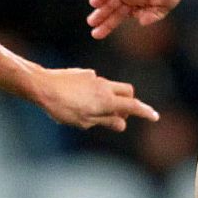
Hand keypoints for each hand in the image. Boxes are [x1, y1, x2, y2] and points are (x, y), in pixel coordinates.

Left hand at [37, 69, 158, 130]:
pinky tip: (77, 101)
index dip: (145, 112)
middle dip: (130, 103)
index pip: (133, 106)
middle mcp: (105, 86)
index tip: (154, 116)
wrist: (43, 86)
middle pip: (128, 92)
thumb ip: (105, 121)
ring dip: (111, 98)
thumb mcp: (84, 121)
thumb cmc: (62, 108)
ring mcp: (94, 78)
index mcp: (107, 100)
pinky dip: (95, 93)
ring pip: (112, 87)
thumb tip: (122, 124)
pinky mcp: (84, 74)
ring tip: (93, 111)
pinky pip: (96, 83)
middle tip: (119, 116)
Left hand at [86, 0, 189, 39]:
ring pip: (109, 3)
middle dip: (106, 24)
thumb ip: (154, 15)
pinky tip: (94, 4)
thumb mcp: (167, 3)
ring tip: (91, 23)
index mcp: (143, 4)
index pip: (129, 16)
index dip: (131, 19)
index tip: (135, 15)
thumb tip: (140, 22)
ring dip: (100, 13)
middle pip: (116, 13)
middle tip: (95, 34)